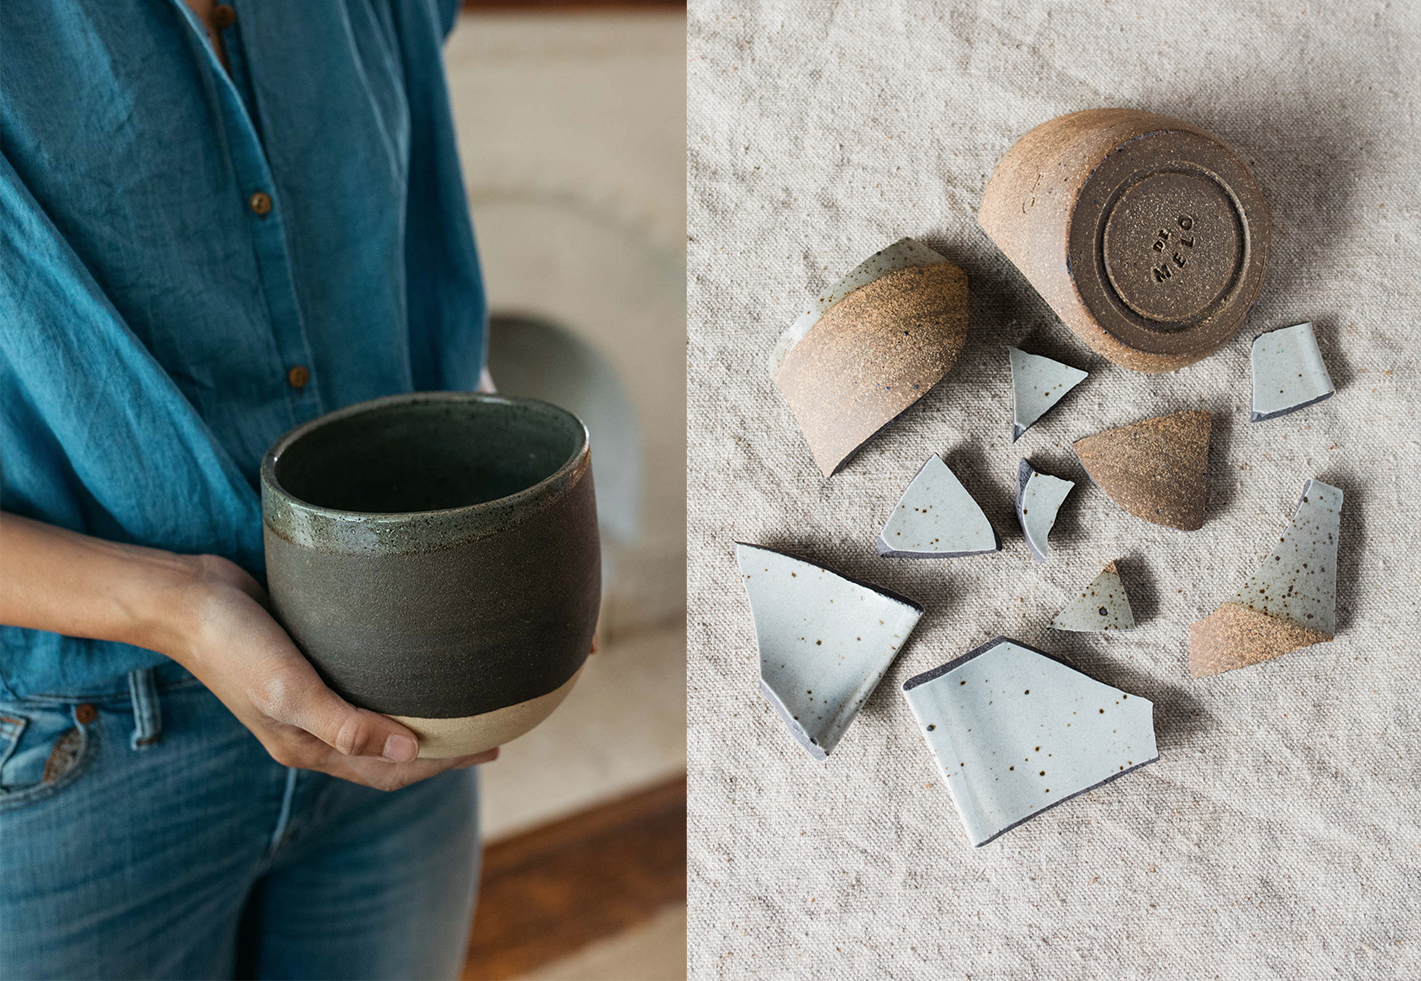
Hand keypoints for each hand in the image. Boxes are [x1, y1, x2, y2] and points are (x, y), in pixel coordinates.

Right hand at [173, 554, 497, 790]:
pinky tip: (411, 663)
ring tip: (459, 701)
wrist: (185, 596)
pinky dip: (391, 685)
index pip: (389, 770)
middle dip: (438, 747)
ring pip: (374, 719)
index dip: (441, 765)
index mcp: (307, 747)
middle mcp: (309, 729)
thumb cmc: (234, 643)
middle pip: (387, 751)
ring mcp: (305, 697)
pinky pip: (359, 684)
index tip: (488, 747)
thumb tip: (412, 751)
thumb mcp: (290, 689)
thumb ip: (348, 725)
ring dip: (416, 717)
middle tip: (488, 726)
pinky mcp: (305, 661)